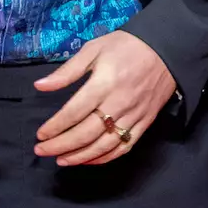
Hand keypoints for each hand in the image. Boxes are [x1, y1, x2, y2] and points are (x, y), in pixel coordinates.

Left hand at [34, 30, 175, 165]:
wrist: (167, 49)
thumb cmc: (127, 46)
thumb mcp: (94, 48)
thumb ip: (68, 70)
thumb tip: (40, 86)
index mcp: (105, 83)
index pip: (74, 112)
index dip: (55, 127)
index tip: (40, 135)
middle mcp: (119, 103)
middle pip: (86, 133)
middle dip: (61, 146)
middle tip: (42, 151)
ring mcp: (134, 115)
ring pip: (104, 145)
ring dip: (80, 157)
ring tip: (61, 160)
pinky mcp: (145, 123)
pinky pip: (124, 147)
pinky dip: (105, 158)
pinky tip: (89, 160)